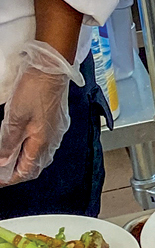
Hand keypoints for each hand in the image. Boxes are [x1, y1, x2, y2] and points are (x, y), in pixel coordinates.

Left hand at [0, 40, 79, 186]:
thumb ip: (8, 143)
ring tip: (8, 158)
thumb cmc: (36, 90)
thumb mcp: (14, 119)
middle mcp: (52, 138)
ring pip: (40, 154)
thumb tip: (2, 162)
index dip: (9, 178)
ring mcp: (56, 129)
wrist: (51, 69)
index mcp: (42, 141)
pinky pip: (44, 142)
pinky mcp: (56, 119)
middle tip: (1, 170)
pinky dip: (31, 148)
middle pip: (35, 165)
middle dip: (17, 172)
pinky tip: (22, 141)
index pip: (26, 171)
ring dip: (24, 160)